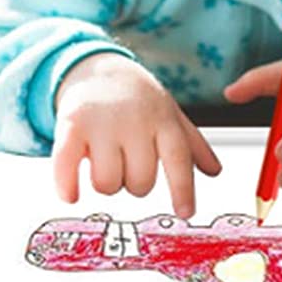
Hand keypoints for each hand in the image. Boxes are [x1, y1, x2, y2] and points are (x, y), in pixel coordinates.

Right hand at [53, 52, 220, 218]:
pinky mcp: (71, 124)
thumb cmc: (137, 98)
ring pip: (107, 183)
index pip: (178, 159)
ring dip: (106, 183)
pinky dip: (67, 185)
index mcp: (162, 120)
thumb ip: (192, 143)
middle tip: (127, 164)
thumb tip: (215, 171)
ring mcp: (102, 123)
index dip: (183, 189)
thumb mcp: (169, 113)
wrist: (96, 67)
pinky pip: (67, 164)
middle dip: (134, 183)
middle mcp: (134, 121)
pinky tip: (71, 195)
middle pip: (140, 182)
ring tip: (104, 162)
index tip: (185, 213)